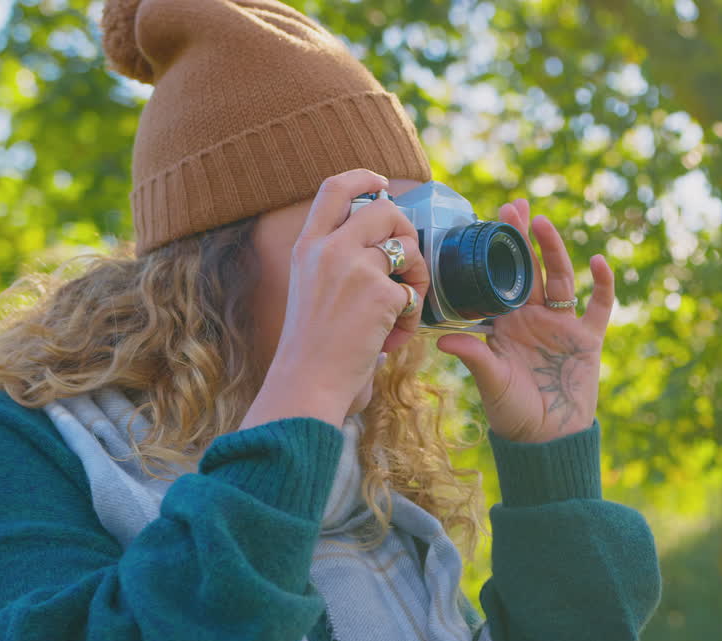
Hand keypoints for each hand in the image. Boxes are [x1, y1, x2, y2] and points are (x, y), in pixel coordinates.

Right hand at [266, 169, 428, 422]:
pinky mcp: (379, 293)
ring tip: (398, 312)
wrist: (306, 383)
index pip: (334, 189)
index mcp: (307, 247)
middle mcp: (329, 249)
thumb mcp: (311, 289)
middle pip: (385, 209)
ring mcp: (354, 268)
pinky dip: (410, 317)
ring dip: (415, 277)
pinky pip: (413, 293)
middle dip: (406, 232)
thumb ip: (337, 260)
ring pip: (407, 248)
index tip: (382, 182)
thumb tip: (385, 242)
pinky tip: (391, 338)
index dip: (363, 177)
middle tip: (406, 266)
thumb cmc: (312, 347)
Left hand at [436, 199, 613, 443]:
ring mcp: (563, 326)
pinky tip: (597, 263)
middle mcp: (533, 318)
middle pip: (529, 269)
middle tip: (513, 206)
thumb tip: (442, 339)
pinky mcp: (588, 339)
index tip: (486, 222)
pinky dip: (602, 285)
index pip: (499, 278)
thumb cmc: (512, 411)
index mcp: (506, 323)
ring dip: (554, 251)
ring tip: (542, 224)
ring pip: (561, 279)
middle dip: (521, 238)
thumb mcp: (490, 380)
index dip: (495, 252)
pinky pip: (599, 306)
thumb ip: (473, 356)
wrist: (548, 438)